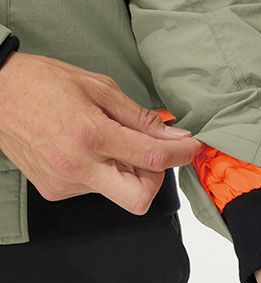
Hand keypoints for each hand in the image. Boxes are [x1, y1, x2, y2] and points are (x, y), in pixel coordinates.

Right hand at [0, 52, 202, 212]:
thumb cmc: (45, 83)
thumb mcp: (100, 88)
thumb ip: (141, 118)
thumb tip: (174, 136)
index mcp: (90, 134)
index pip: (153, 157)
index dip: (182, 154)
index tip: (192, 147)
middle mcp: (77, 166)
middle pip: (140, 198)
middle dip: (154, 179)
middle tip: (147, 152)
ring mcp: (64, 183)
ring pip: (120, 193)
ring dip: (128, 171)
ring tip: (107, 141)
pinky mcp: (55, 191)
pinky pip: (98, 190)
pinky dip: (106, 173)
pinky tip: (90, 150)